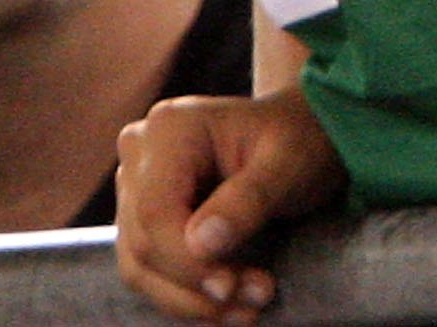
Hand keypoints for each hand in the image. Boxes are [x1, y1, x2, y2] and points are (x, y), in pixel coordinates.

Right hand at [115, 87, 345, 325]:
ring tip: (247, 309)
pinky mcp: (142, 216)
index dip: (186, 262)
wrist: (300, 132)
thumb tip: (201, 245)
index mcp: (171, 128)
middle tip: (256, 300)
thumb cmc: (300, 138)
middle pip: (143, 243)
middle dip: (196, 286)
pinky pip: (149, 269)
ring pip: (139, 265)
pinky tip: (226, 305)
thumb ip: (249, 198)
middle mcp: (141, 153)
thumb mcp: (290, 162)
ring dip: (190, 301)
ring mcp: (136, 185)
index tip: (230, 288)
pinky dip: (185, 295)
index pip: (156, 212)